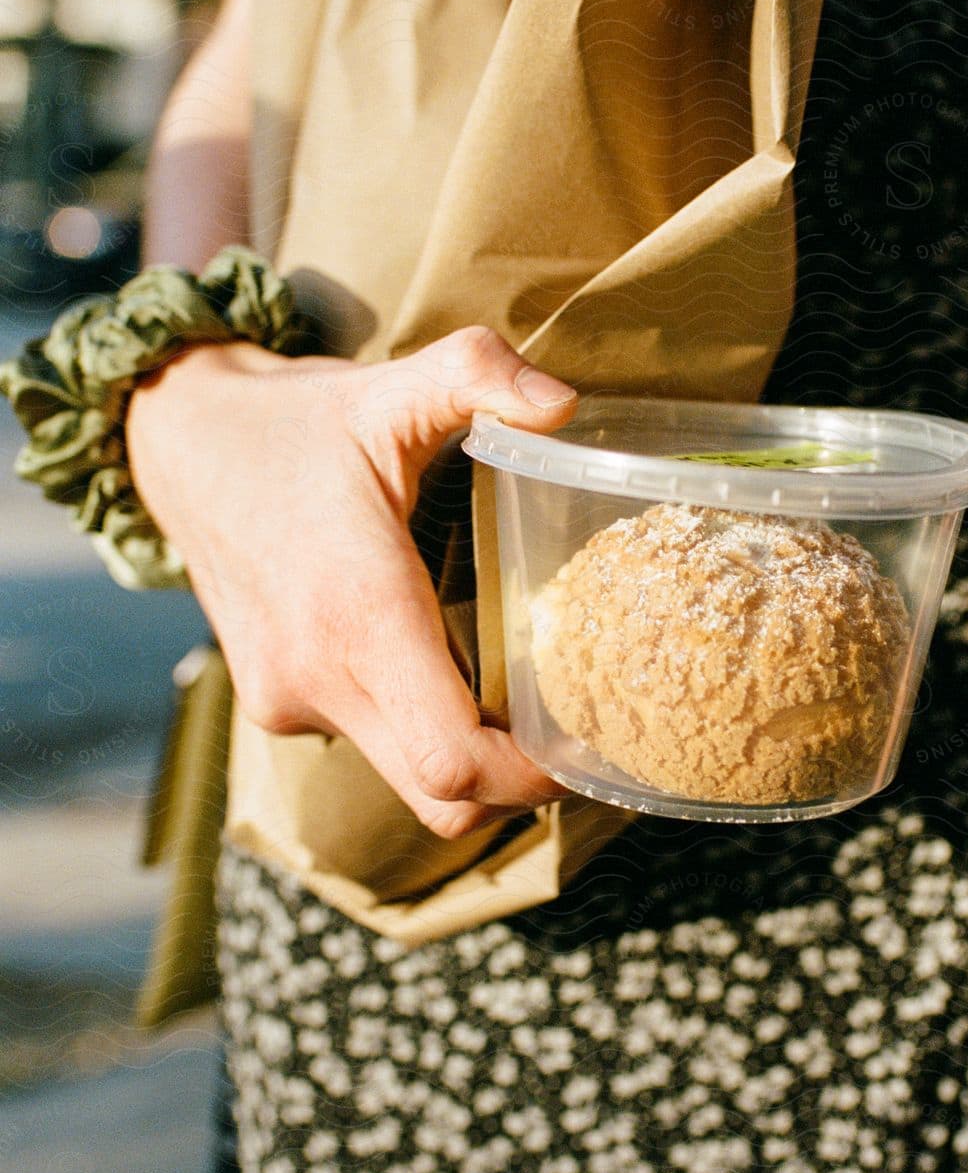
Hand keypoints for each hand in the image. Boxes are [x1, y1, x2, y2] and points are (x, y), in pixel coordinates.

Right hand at [127, 325, 577, 837]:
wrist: (182, 445)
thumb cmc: (298, 422)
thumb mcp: (394, 386)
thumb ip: (480, 374)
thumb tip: (563, 404)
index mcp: (358, 611)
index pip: (452, 758)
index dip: (529, 776)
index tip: (580, 743)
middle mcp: (318, 675)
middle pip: (441, 798)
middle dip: (515, 786)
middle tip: (571, 736)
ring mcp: (289, 701)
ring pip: (407, 781)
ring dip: (466, 759)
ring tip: (517, 698)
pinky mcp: (276, 705)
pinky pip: (371, 747)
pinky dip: (417, 731)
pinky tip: (444, 670)